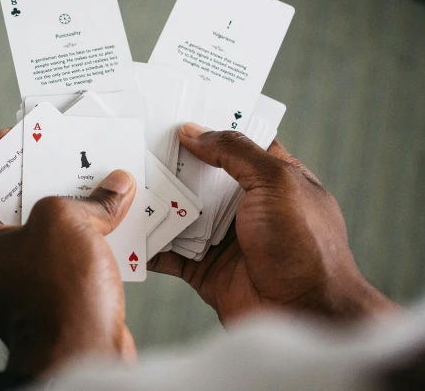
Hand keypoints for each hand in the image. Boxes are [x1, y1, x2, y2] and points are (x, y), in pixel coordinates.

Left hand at [0, 129, 137, 376]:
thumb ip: (87, 197)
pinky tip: (106, 215)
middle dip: (27, 175)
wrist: (81, 357)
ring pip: (31, 227)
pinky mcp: (42, 294)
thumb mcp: (66, 221)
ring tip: (88, 180)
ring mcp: (11, 281)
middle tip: (54, 155)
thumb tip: (118, 187)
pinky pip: (54, 251)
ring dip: (59, 202)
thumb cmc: (57, 290)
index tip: (7, 140)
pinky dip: (76, 231)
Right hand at [149, 123, 396, 324]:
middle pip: (201, 175)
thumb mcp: (275, 182)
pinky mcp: (205, 269)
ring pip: (181, 212)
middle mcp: (247, 205)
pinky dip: (149, 244)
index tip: (173, 109)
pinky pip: (170, 252)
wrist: (305, 316)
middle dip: (171, 162)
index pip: (238, 142)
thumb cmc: (304, 245)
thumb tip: (193, 130)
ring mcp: (224, 238)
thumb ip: (235, 152)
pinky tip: (125, 228)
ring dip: (154, 201)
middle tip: (133, 140)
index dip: (210, 125)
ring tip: (120, 178)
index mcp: (272, 178)